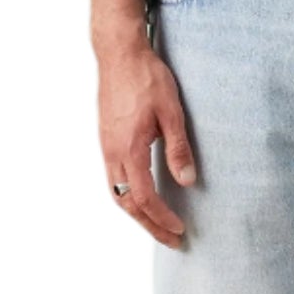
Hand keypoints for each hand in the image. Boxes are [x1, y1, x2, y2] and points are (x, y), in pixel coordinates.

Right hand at [97, 34, 198, 248]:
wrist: (119, 54)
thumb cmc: (146, 78)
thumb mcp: (171, 112)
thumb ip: (178, 149)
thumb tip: (187, 181)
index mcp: (129, 149)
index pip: (144, 197)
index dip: (161, 217)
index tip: (179, 230)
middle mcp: (113, 153)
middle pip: (127, 203)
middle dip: (149, 225)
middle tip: (170, 240)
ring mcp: (106, 146)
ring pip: (117, 193)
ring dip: (136, 213)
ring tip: (156, 224)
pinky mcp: (106, 139)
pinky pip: (113, 178)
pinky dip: (128, 196)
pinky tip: (141, 195)